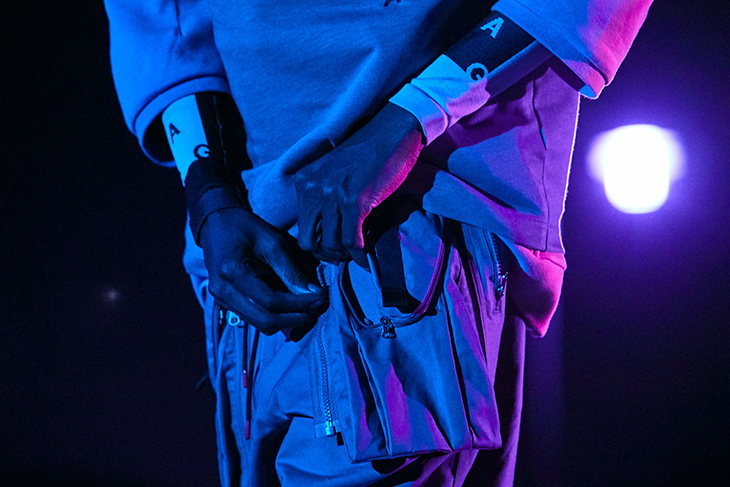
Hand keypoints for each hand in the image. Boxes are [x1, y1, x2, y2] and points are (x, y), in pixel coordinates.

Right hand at [199, 208, 325, 334]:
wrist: (216, 225)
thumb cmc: (246, 228)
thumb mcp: (272, 242)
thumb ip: (291, 270)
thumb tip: (313, 293)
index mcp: (232, 272)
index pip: (270, 301)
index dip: (299, 304)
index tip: (320, 297)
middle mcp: (222, 291)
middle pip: (264, 321)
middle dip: (295, 318)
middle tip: (316, 307)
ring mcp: (221, 300)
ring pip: (259, 324)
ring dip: (286, 321)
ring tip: (306, 307)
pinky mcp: (225, 303)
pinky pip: (254, 318)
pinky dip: (275, 316)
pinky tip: (291, 305)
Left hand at [295, 103, 423, 265]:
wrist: (392, 130)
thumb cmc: (368, 153)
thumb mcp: (334, 173)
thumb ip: (324, 197)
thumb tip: (329, 232)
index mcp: (304, 181)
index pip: (301, 227)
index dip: (317, 244)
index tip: (334, 247)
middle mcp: (312, 188)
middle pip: (308, 241)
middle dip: (326, 254)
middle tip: (343, 255)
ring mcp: (332, 195)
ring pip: (330, 244)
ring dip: (345, 255)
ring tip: (358, 254)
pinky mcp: (354, 201)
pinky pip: (352, 241)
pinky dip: (360, 255)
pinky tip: (367, 258)